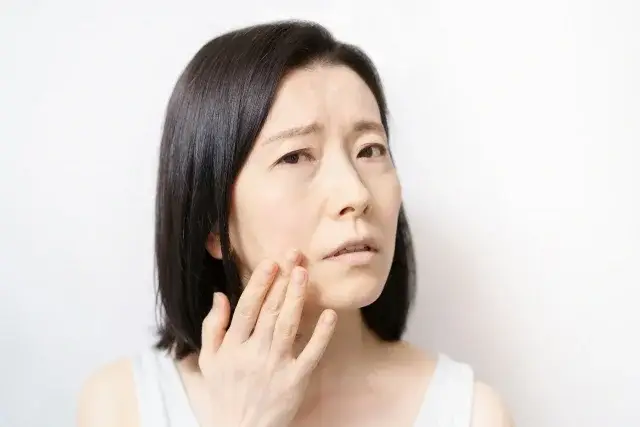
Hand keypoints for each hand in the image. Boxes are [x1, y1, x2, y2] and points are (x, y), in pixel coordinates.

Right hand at [198, 250, 336, 426]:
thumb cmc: (225, 392)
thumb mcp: (208, 361)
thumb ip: (212, 326)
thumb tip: (219, 294)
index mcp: (232, 346)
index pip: (247, 308)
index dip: (260, 284)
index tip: (271, 263)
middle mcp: (254, 353)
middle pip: (270, 311)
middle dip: (282, 282)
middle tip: (294, 256)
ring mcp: (276, 366)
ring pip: (288, 326)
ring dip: (297, 298)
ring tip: (304, 274)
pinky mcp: (296, 380)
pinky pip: (311, 354)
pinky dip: (321, 334)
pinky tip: (330, 314)